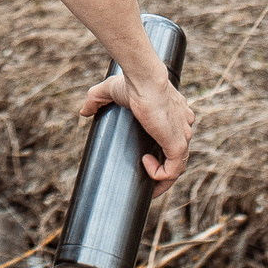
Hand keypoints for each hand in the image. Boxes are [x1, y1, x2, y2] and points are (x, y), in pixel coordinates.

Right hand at [80, 70, 196, 188]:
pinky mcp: (178, 144)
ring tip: (148, 186)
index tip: (148, 162)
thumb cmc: (132, 82)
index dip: (164, 153)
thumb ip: (97, 100)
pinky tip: (145, 165)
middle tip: (149, 184)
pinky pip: (173, 170)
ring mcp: (183, 135)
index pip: (175, 138)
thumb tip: (83, 112)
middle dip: (165, 172)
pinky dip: (159, 175)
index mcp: (175, 114)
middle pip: (179, 155)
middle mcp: (184, 125)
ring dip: (162, 179)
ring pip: (178, 166)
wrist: (144, 81)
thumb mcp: (110, 90)